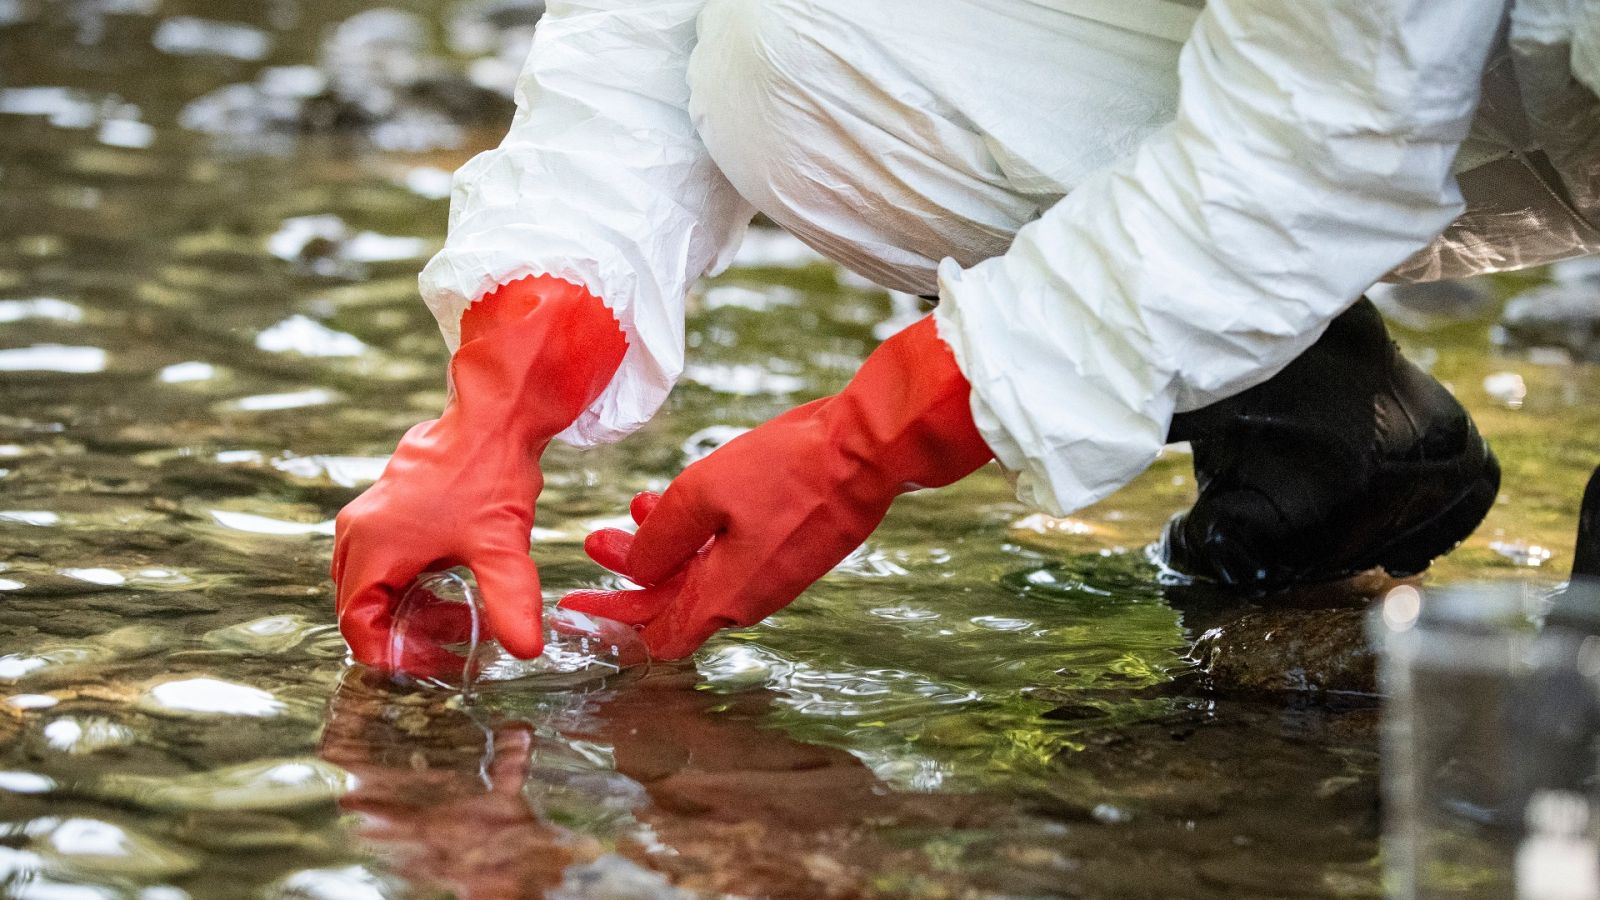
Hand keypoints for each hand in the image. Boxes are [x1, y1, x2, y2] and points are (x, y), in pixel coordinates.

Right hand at [332, 277, 626, 670]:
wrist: (493, 415)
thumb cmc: (490, 474)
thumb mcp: (502, 546)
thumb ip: (510, 601)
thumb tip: (526, 649)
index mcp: (371, 547)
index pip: (357, 625)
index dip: (393, 654)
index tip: (434, 664)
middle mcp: (358, 533)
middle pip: (363, 607)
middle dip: (407, 634)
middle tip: (456, 645)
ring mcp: (369, 518)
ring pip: (376, 586)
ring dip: (414, 609)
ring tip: (465, 619)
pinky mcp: (387, 509)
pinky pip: (387, 562)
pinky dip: (415, 584)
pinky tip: (456, 587)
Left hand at [562, 316, 990, 658]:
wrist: (868, 450)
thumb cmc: (788, 470)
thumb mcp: (702, 495)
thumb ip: (658, 541)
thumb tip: (633, 572)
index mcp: (725, 597)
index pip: (657, 636)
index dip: (612, 623)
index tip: (576, 606)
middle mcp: (750, 598)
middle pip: (674, 603)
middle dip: (630, 572)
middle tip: (596, 540)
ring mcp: (773, 575)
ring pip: (701, 574)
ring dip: (664, 546)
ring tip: (636, 506)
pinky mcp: (791, 549)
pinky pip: (731, 555)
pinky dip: (699, 535)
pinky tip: (684, 497)